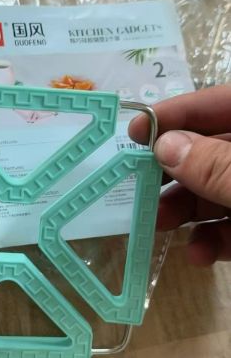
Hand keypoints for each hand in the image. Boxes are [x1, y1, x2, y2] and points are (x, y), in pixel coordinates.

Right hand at [129, 85, 230, 265]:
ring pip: (222, 189)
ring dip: (189, 207)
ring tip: (160, 224)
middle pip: (215, 149)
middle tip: (140, 184)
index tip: (134, 130)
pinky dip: (217, 238)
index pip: (221, 102)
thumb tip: (165, 146)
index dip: (178, 112)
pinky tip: (199, 255)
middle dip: (177, 169)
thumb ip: (216, 167)